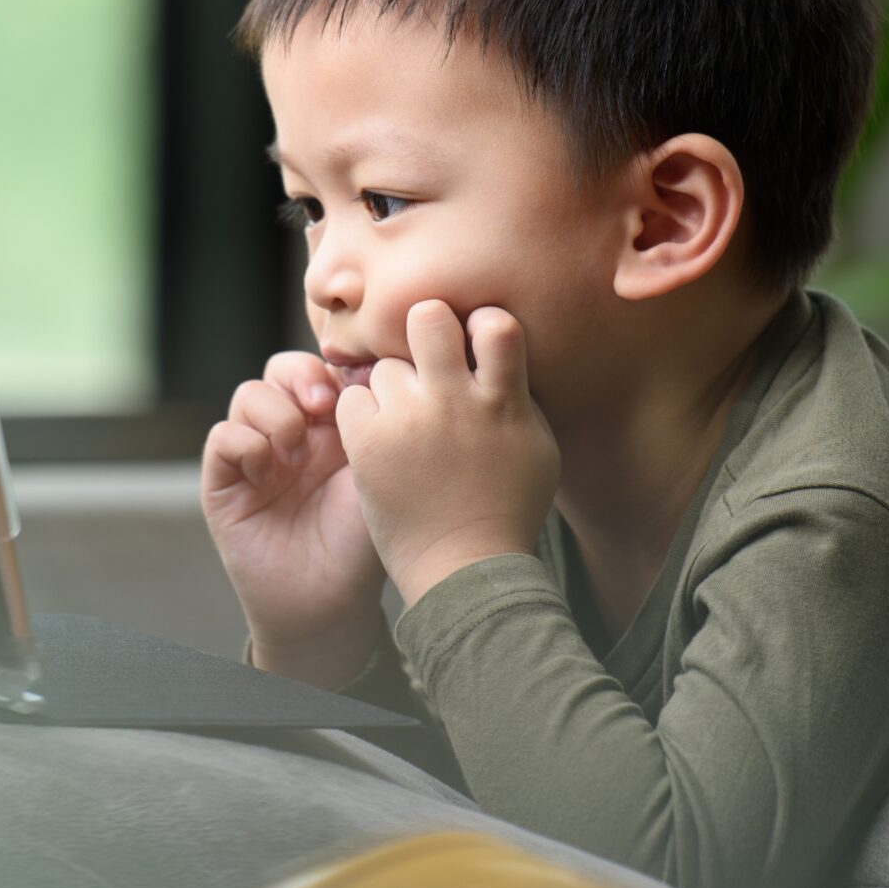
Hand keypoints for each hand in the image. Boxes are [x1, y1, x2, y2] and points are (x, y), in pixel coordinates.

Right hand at [201, 352, 388, 687]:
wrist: (329, 605)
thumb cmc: (363, 544)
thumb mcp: (378, 473)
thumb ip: (373, 422)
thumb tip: (374, 367)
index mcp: (334, 425)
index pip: (324, 367)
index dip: (334, 365)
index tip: (358, 384)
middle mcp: (293, 433)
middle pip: (282, 369)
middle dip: (301, 377)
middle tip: (323, 404)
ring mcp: (256, 455)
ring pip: (249, 395)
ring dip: (275, 414)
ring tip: (297, 450)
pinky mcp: (224, 482)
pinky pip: (223, 437)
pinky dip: (245, 444)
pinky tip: (269, 474)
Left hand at [336, 301, 560, 607]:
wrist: (464, 569)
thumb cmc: (507, 508)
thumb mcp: (537, 446)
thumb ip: (517, 393)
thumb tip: (500, 347)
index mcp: (502, 402)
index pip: (495, 325)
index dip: (482, 324)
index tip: (476, 342)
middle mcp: (453, 403)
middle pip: (426, 318)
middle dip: (425, 326)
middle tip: (426, 352)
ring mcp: (407, 422)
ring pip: (385, 365)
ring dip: (394, 385)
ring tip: (407, 421)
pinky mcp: (369, 444)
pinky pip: (351, 398)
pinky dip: (363, 414)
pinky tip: (381, 439)